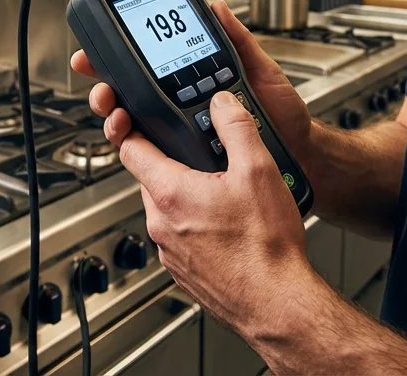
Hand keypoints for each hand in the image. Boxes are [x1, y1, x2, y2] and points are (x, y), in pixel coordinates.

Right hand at [71, 0, 312, 160]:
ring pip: (135, 129)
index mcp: (196, 83)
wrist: (300, 154)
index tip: (97, 50)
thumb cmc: (285, 117)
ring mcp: (184, 137)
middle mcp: (184, 109)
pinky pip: (154, 158)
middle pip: (131, 99)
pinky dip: (135, 149)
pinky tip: (132, 138)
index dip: (119, 60)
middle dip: (107, 91)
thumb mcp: (262, 70)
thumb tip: (218, 8)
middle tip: (104, 88)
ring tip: (116, 113)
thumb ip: (238, 39)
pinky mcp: (189, 164)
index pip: (150, 69)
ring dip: (115, 120)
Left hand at [111, 89, 312, 327]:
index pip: (129, 149)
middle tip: (206, 160)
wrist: (277, 303)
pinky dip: (196, 227)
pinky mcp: (182, 272)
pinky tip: (228, 228)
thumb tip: (222, 104)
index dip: (133, 129)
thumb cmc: (266, 248)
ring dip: (187, 197)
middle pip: (150, 179)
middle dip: (173, 164)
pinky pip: (180, 238)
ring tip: (225, 196)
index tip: (141, 122)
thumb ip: (236, 127)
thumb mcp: (259, 169)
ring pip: (166, 210)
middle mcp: (160, 224)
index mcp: (170, 193)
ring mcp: (169, 252)